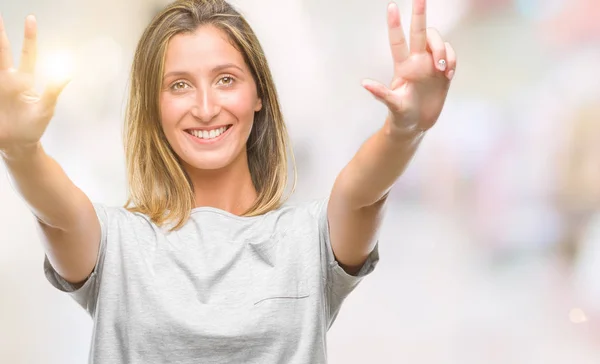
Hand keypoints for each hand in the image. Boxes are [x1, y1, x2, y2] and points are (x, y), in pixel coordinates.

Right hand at [0, 14, 68, 154]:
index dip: (29, 37)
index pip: (28, 54)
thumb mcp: (45, 109)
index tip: (31, 19)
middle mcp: (9, 80)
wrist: (17, 144)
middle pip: (3, 53)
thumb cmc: (33, 127)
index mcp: (25, 81)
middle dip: (0, 35)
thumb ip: (52, 91)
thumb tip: (68, 73)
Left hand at [362, 0, 455, 136]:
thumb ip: (381, 94)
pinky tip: (447, 74)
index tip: (391, 6)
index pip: (397, 41)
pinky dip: (451, 60)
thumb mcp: (392, 106)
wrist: (417, 125)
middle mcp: (416, 61)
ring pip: (437, 42)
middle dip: (419, 13)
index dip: (394, 25)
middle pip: (419, 32)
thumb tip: (364, 83)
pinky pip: (450, 55)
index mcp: (402, 67)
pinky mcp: (444, 72)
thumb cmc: (401, 116)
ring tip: (441, 70)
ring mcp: (430, 64)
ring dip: (441, 51)